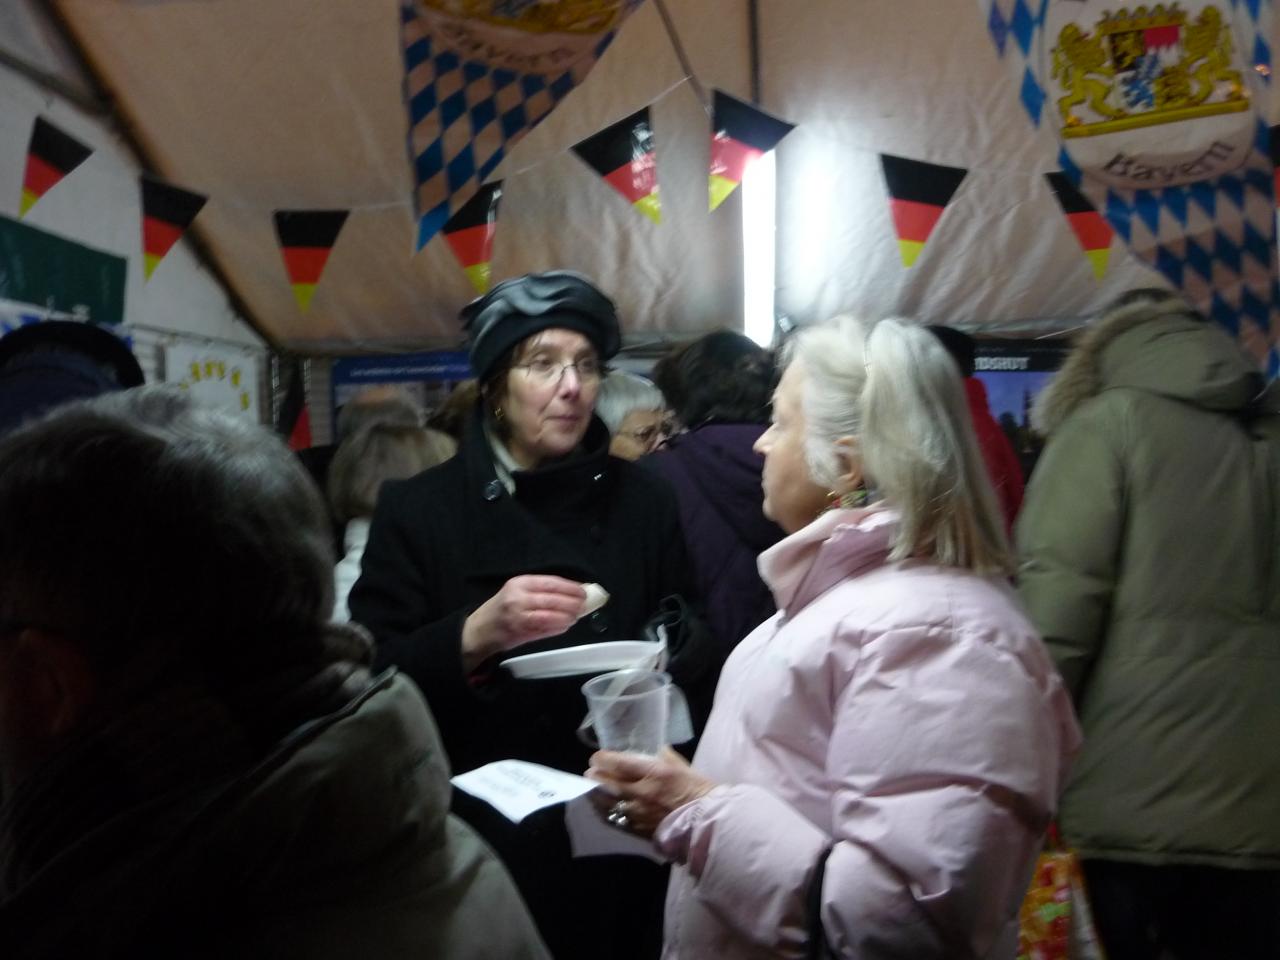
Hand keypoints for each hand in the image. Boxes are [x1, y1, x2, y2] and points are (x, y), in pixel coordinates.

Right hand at [461, 575, 586, 670]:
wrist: (479, 630)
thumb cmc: (502, 609)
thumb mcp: (517, 592)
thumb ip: (541, 592)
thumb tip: (572, 593)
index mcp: (520, 583)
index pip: (550, 582)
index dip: (570, 587)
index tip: (583, 591)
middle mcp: (518, 597)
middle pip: (552, 598)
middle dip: (572, 603)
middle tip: (584, 605)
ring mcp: (518, 615)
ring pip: (550, 615)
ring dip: (567, 616)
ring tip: (576, 616)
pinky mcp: (519, 631)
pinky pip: (544, 628)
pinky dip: (558, 627)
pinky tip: (565, 626)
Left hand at [585, 747, 715, 837]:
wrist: (707, 822)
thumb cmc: (698, 790)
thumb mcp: (682, 766)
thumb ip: (665, 757)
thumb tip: (656, 751)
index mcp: (654, 773)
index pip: (621, 763)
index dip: (604, 760)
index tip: (596, 757)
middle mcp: (643, 792)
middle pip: (610, 783)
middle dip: (596, 777)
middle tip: (589, 773)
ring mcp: (640, 813)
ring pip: (610, 804)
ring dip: (598, 796)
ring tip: (592, 791)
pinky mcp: (640, 829)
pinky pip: (618, 820)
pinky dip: (608, 813)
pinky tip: (603, 810)